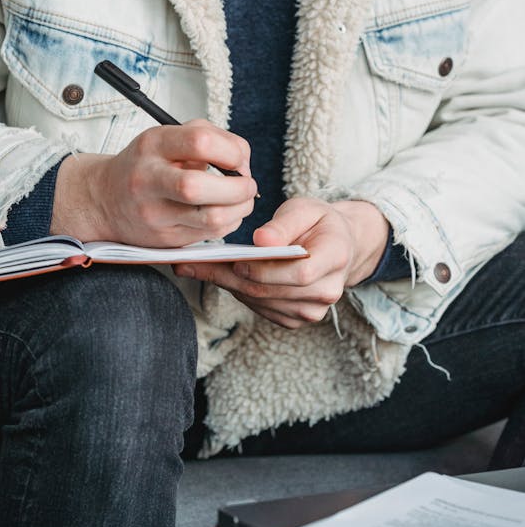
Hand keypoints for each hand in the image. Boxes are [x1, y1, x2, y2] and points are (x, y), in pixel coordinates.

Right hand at [50, 120, 257, 246]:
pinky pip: (210, 235)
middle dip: (237, 187)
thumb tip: (242, 160)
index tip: (239, 159)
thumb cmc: (145, 164)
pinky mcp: (165, 239)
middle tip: (247, 184)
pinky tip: (226, 212)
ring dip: (240, 209)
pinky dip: (229, 223)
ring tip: (242, 199)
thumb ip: (207, 136)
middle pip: (199, 187)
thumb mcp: (167, 137)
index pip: (200, 142)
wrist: (104, 200)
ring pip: (210, 218)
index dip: (232, 151)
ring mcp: (154, 213)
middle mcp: (149, 179)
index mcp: (153, 145)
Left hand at [172, 196, 389, 327]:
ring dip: (226, 284)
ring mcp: (313, 309)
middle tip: (189, 263)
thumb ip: (285, 223)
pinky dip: (237, 292)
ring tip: (194, 267)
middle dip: (228, 276)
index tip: (235, 259)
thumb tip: (262, 240)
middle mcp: (328, 290)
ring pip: (260, 301)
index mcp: (336, 257)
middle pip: (272, 290)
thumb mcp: (305, 208)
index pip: (300, 273)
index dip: (265, 269)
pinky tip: (218, 275)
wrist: (336, 244)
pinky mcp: (296, 318)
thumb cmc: (317, 221)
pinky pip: (260, 308)